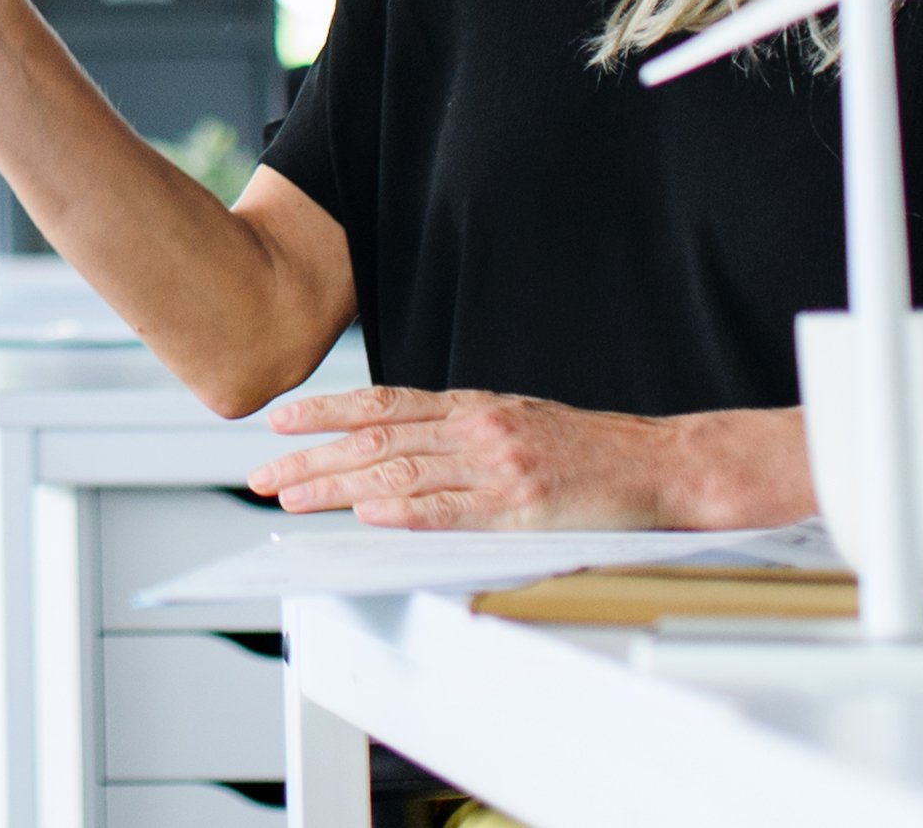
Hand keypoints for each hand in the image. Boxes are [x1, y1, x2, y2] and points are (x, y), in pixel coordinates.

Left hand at [247, 386, 768, 530]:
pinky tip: (366, 518)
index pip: (381, 403)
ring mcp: (499, 467)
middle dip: (310, 458)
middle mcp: (477, 428)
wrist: (662, 466)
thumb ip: (458, 430)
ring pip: (399, 475)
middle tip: (261, 475)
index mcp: (473, 406)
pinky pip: (453, 512)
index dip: (324, 410)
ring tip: (292, 500)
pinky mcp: (524, 508)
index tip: (278, 421)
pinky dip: (404, 515)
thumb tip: (395, 446)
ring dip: (337, 489)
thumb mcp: (515, 421)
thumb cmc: (589, 450)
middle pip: (375, 441)